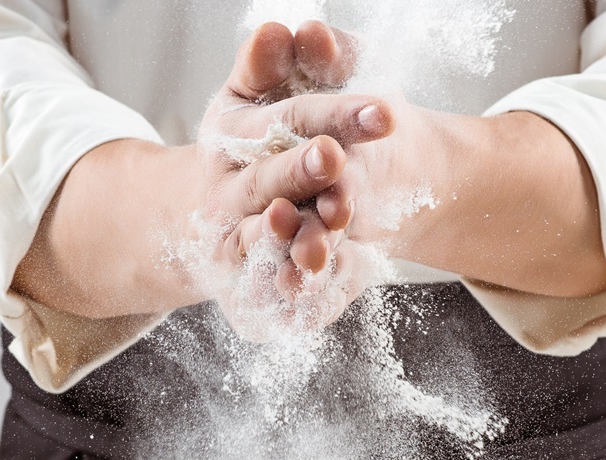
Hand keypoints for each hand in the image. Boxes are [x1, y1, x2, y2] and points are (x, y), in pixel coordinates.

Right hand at [8, 23, 391, 330]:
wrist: (222, 216)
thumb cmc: (263, 141)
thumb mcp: (271, 93)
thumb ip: (282, 63)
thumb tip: (292, 28)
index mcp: (233, 131)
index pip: (290, 118)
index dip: (335, 115)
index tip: (383, 112)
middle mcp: (227, 184)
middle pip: (269, 177)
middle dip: (302, 169)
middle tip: (335, 157)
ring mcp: (231, 234)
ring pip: (262, 234)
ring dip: (293, 232)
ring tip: (324, 225)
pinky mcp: (241, 278)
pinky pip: (264, 283)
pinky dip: (289, 284)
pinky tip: (313, 282)